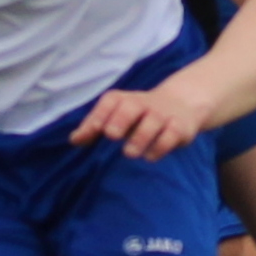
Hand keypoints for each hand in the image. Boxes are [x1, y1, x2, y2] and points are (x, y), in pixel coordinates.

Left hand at [71, 71, 223, 160]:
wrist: (181, 105)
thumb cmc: (139, 115)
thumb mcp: (117, 116)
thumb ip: (95, 127)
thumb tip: (74, 140)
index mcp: (124, 99)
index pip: (110, 101)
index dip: (100, 114)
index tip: (95, 130)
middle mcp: (143, 104)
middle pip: (132, 106)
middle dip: (121, 119)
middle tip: (112, 135)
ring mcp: (162, 114)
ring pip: (153, 122)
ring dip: (140, 138)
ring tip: (130, 153)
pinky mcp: (180, 127)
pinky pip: (171, 135)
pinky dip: (160, 147)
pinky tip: (150, 156)